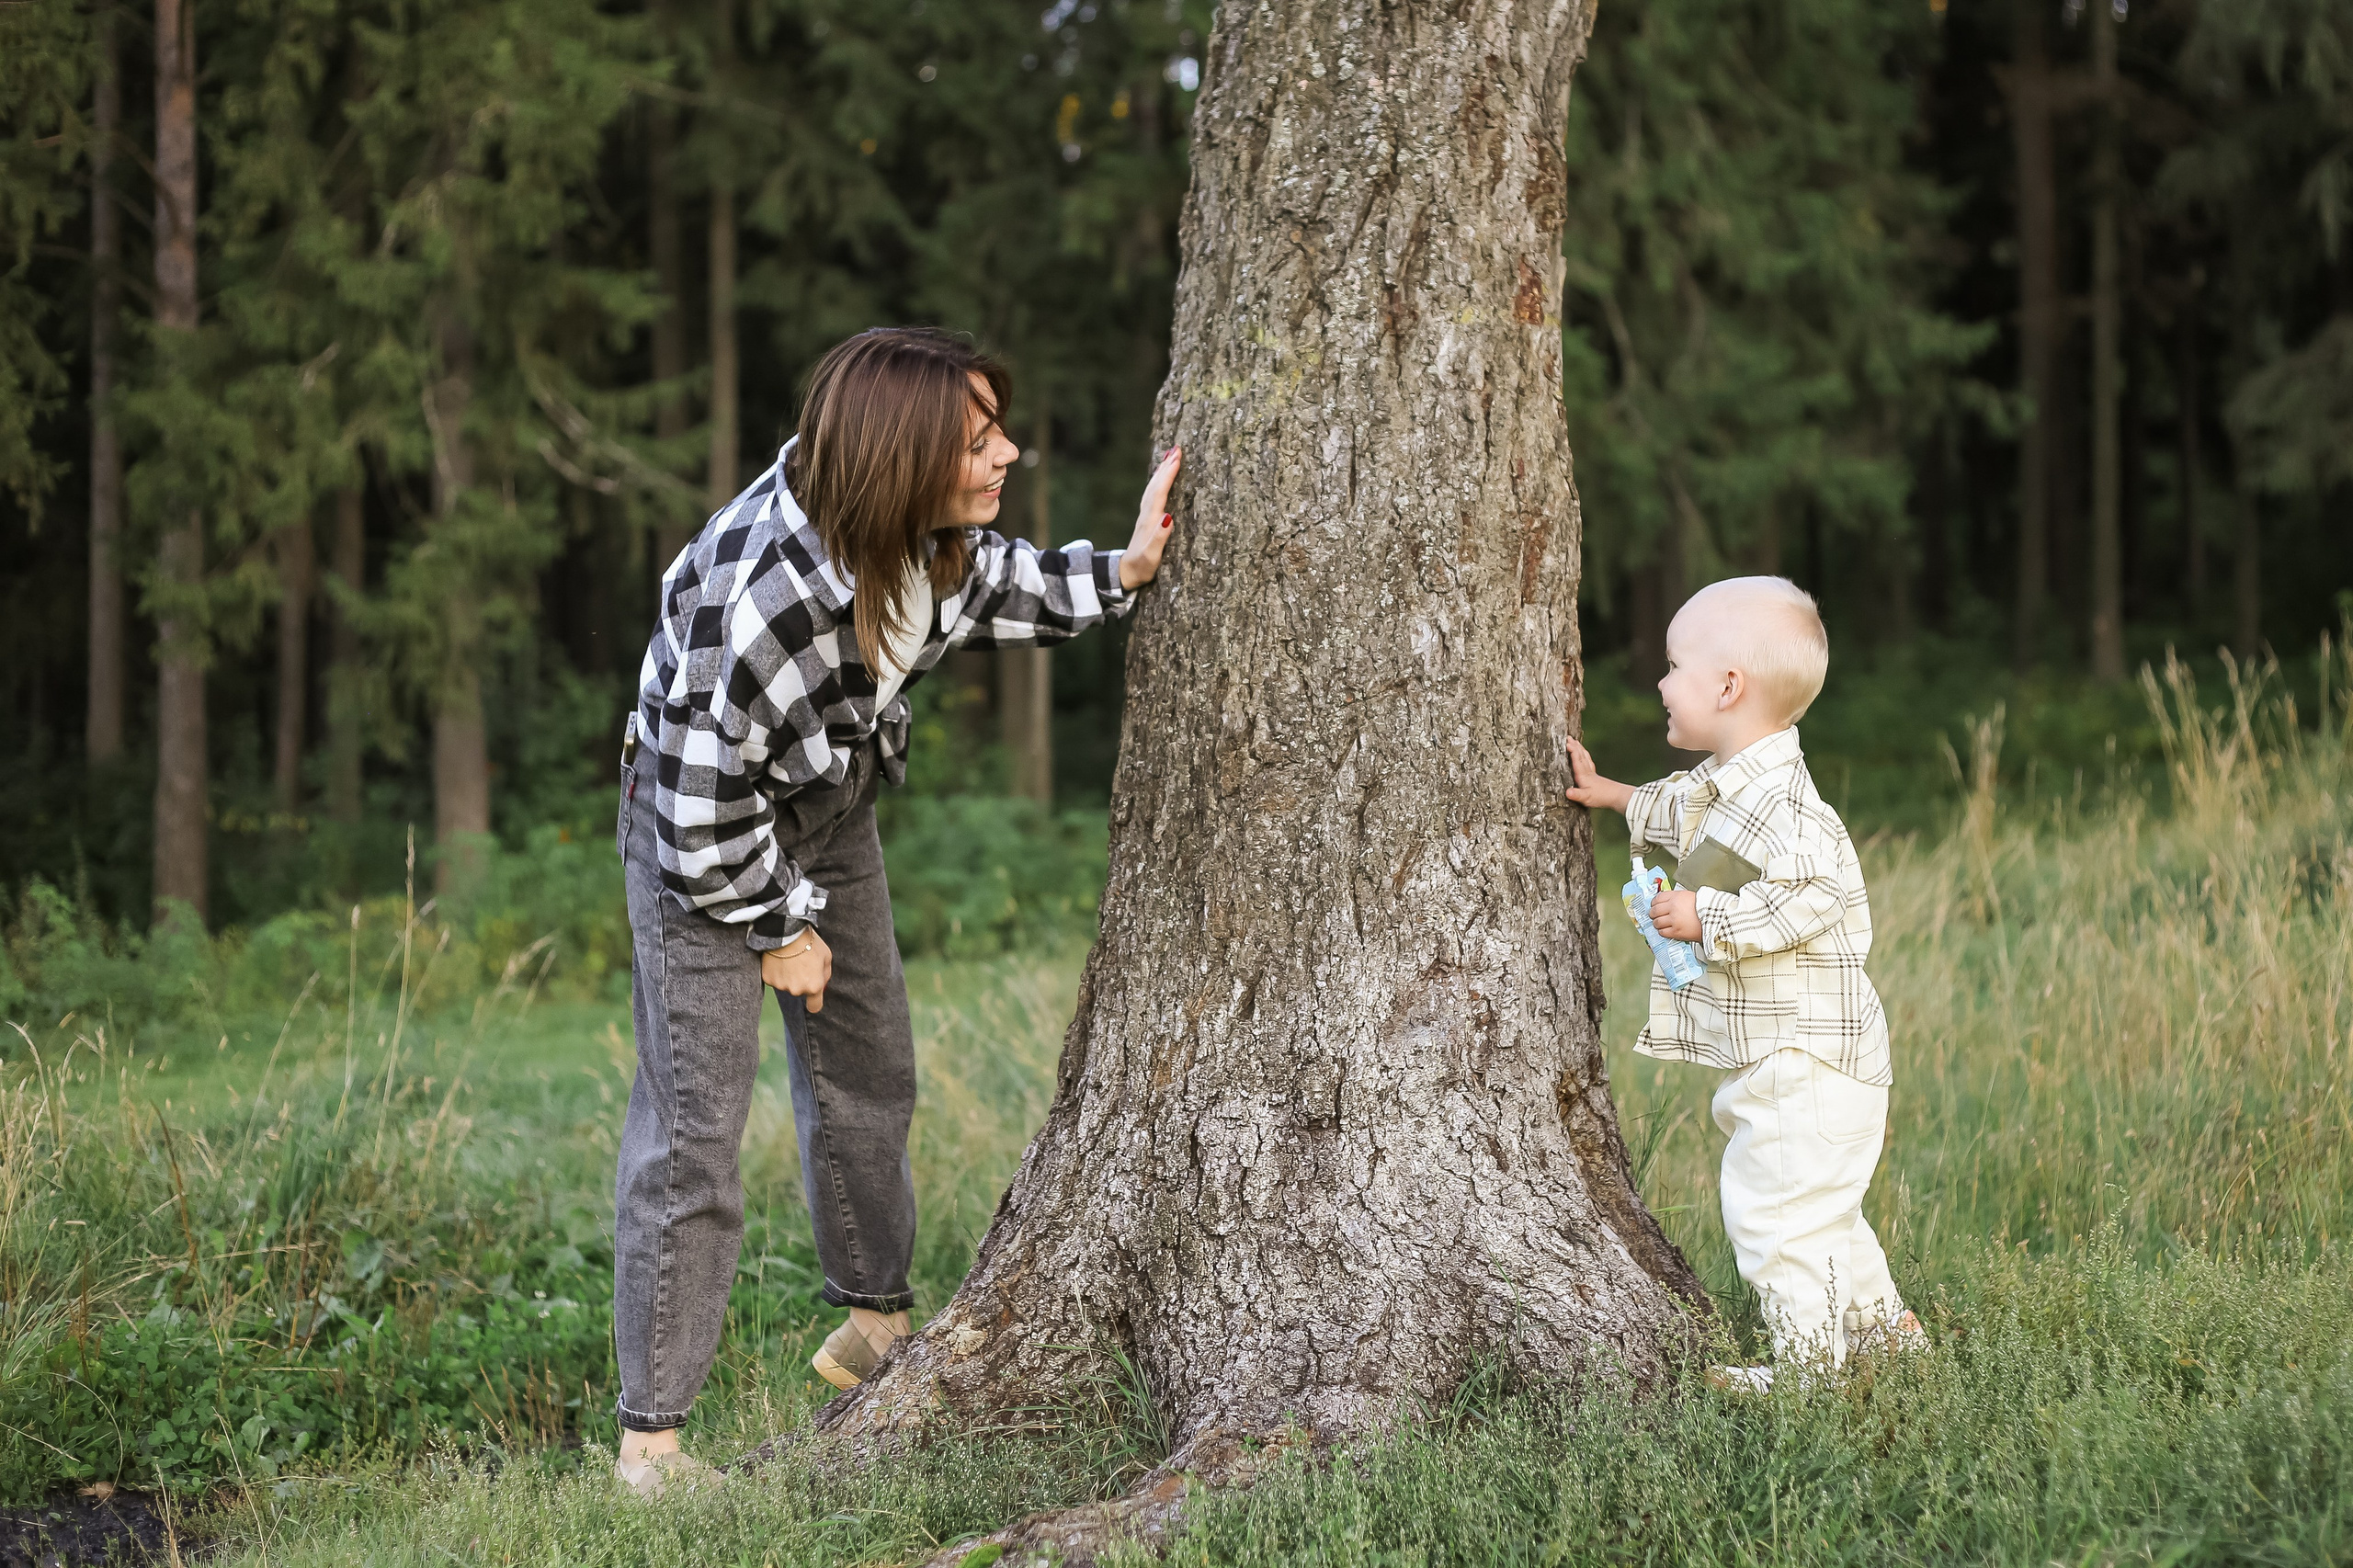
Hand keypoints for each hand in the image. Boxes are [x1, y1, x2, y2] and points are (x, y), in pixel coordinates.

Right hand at [761, 929, 832, 1012]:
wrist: (785, 932)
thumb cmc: (808, 942)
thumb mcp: (826, 957)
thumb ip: (825, 974)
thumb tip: (821, 984)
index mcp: (813, 986)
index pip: (814, 1007)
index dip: (814, 1002)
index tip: (812, 999)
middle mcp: (797, 990)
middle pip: (800, 992)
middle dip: (801, 981)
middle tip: (800, 963)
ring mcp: (781, 985)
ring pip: (786, 985)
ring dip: (788, 976)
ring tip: (789, 959)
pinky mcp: (768, 979)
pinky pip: (774, 979)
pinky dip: (776, 972)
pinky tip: (778, 960)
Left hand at [1118, 447, 1181, 589]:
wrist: (1124, 575)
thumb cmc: (1142, 568)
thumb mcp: (1151, 557)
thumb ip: (1159, 538)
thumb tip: (1169, 517)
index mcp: (1150, 521)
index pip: (1160, 492)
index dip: (1169, 474)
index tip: (1178, 458)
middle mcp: (1146, 515)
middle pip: (1156, 485)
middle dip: (1166, 467)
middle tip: (1177, 448)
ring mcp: (1145, 517)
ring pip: (1153, 488)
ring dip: (1161, 472)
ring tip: (1170, 457)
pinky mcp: (1146, 521)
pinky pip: (1152, 495)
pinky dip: (1157, 483)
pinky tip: (1161, 479)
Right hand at [1564, 737, 1633, 813]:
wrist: (1618, 797)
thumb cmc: (1602, 797)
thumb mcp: (1586, 798)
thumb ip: (1577, 795)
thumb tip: (1567, 792)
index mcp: (1584, 775)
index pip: (1577, 760)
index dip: (1572, 751)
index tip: (1566, 742)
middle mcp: (1588, 772)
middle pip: (1581, 755)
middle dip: (1574, 746)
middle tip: (1568, 737)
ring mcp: (1592, 773)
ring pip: (1585, 757)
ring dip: (1580, 749)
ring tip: (1576, 743)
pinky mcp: (1596, 776)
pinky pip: (1588, 762)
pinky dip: (1585, 756)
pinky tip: (1585, 758)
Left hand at [1650, 889, 1701, 942]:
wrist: (1716, 919)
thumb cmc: (1705, 908)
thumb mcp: (1688, 896)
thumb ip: (1675, 898)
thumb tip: (1665, 902)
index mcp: (1676, 897)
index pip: (1657, 899)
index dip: (1653, 903)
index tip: (1654, 905)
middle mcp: (1673, 908)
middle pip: (1654, 911)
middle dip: (1652, 914)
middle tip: (1654, 915)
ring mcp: (1674, 920)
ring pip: (1657, 922)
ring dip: (1657, 923)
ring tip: (1660, 923)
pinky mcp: (1676, 932)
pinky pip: (1663, 932)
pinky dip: (1662, 931)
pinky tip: (1666, 930)